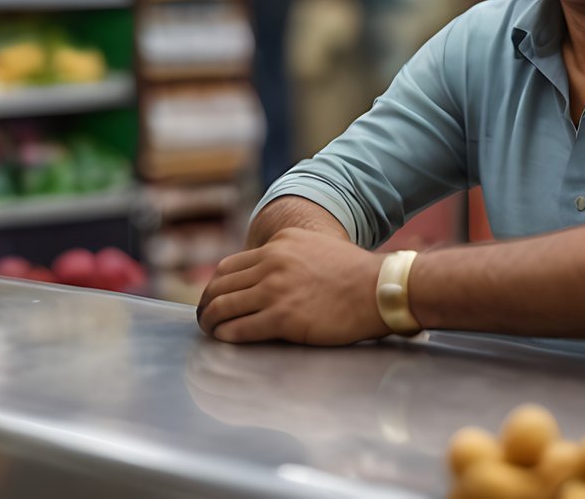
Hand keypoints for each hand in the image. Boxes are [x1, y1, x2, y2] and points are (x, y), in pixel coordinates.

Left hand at [197, 228, 388, 344]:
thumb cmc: (355, 275)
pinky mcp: (283, 318)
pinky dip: (227, 335)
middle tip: (205, 317)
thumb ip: (289, 257)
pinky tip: (226, 340)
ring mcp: (276, 290)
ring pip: (225, 306)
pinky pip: (241, 328)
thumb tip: (270, 276)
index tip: (213, 297)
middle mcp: (273, 263)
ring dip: (211, 321)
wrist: (379, 289)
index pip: (230, 265)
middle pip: (221, 284)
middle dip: (208, 303)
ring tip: (210, 331)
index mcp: (280, 244)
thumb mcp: (316, 248)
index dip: (216, 284)